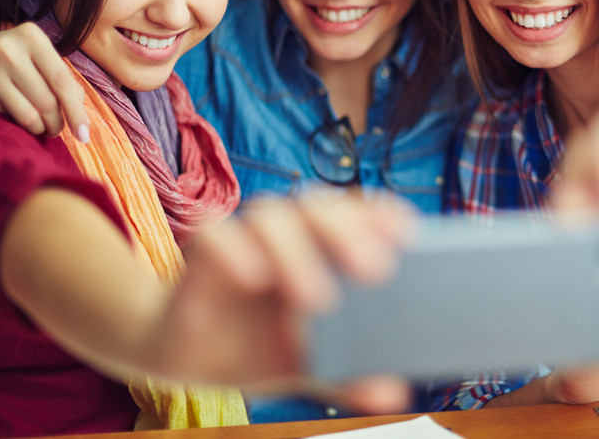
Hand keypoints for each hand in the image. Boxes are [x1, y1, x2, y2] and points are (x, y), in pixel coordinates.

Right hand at [0, 21, 88, 138]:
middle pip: (47, 102)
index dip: (77, 112)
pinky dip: (17, 126)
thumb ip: (65, 81)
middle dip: (58, 124)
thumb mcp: (41, 57)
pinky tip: (16, 119)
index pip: (62, 82)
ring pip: (28, 116)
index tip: (85, 134)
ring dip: (40, 129)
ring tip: (42, 128)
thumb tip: (80, 118)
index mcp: (31, 37)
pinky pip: (6, 120)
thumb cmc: (16, 59)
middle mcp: (8, 51)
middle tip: (57, 130)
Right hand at [153, 190, 416, 413]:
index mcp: (323, 246)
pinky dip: (237, 251)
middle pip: (321, 207)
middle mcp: (289, 231)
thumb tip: (394, 391)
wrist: (191, 356)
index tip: (408, 236)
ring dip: (297, 251)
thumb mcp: (309, 364)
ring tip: (316, 299)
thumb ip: (349, 374)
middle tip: (374, 271)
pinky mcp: (206, 250)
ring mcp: (246, 236)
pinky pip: (219, 234)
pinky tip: (254, 278)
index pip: (357, 213)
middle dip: (350, 233)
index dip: (382, 216)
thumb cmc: (261, 346)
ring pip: (274, 216)